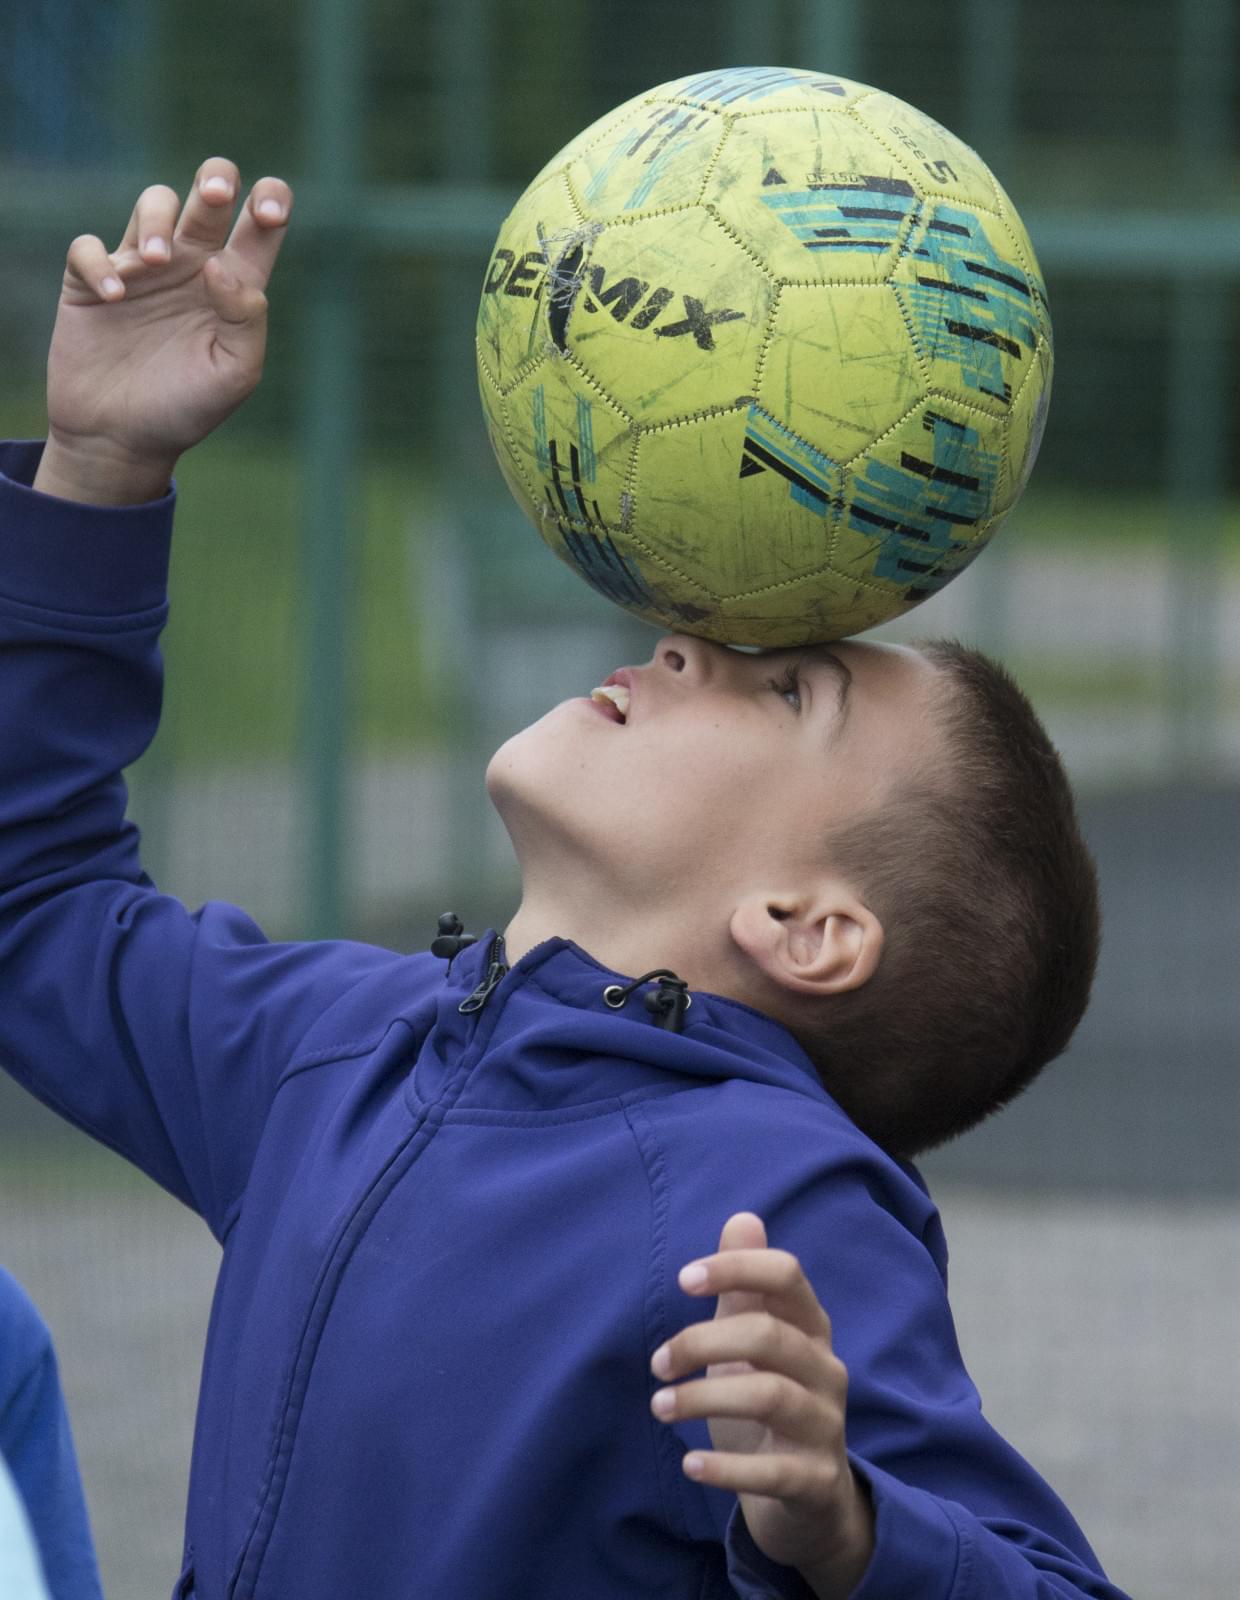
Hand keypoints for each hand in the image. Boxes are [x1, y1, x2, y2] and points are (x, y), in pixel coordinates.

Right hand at [36, 158, 292, 503]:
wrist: (124, 439)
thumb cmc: (187, 407)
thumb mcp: (235, 374)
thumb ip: (245, 320)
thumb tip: (222, 265)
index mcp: (233, 285)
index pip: (260, 227)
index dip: (271, 202)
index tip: (266, 212)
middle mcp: (192, 267)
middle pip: (207, 195)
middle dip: (215, 179)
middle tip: (216, 195)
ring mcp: (142, 270)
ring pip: (153, 204)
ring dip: (156, 220)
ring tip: (157, 260)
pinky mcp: (92, 282)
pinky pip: (90, 248)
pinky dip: (100, 264)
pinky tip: (115, 298)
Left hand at [649, 1213, 873, 1598]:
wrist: (808, 1500)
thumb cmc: (769, 1402)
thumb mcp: (754, 1341)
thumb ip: (747, 1286)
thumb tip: (742, 1217)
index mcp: (810, 1327)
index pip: (786, 1275)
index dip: (736, 1268)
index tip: (683, 1279)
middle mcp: (826, 1369)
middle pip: (768, 1335)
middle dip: (702, 1342)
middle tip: (657, 1364)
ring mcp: (826, 1425)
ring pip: (770, 1396)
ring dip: (703, 1398)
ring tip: (660, 1406)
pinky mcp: (817, 1481)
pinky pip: (773, 1471)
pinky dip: (726, 1468)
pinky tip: (688, 1463)